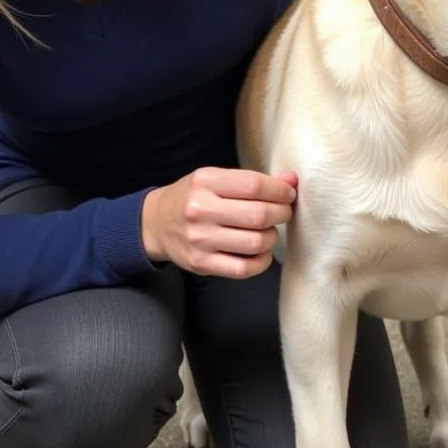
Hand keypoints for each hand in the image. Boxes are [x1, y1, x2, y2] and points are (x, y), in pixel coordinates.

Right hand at [141, 167, 297, 278]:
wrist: (156, 223)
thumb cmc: (192, 196)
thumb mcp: (214, 178)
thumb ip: (251, 180)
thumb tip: (292, 181)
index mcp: (205, 181)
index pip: (253, 185)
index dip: (279, 190)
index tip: (287, 193)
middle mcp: (200, 210)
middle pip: (258, 215)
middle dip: (281, 213)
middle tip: (284, 211)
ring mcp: (200, 240)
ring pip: (255, 242)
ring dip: (272, 236)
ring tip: (269, 230)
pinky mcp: (201, 264)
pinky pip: (243, 268)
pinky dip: (261, 261)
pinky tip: (261, 252)